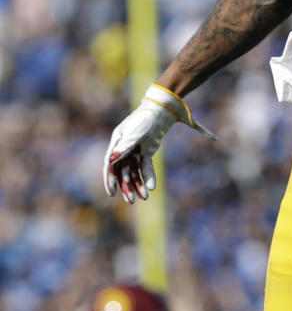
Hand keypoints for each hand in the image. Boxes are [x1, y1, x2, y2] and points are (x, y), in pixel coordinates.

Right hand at [103, 85, 214, 203]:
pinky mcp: (147, 150)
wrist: (162, 108)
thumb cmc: (147, 118)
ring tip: (144, 198)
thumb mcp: (136, 132)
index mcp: (117, 142)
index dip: (109, 179)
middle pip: (122, 171)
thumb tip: (110, 161)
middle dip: (126, 186)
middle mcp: (124, 147)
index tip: (111, 193)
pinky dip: (148, 176)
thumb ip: (124, 146)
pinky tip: (151, 187)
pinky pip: (145, 166)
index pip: (110, 164)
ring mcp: (135, 149)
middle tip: (130, 201)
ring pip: (134, 171)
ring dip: (138, 184)